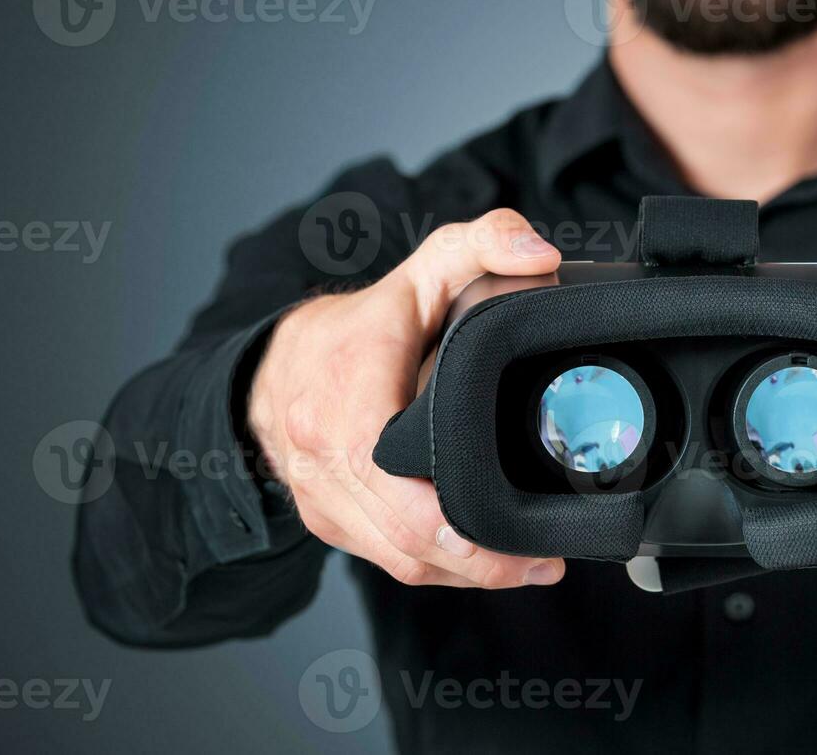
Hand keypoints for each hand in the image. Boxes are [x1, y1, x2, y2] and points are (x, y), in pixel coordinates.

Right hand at [247, 208, 566, 588]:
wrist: (274, 366)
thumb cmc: (357, 325)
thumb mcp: (422, 269)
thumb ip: (484, 243)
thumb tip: (541, 256)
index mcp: (346, 403)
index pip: (399, 484)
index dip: (458, 523)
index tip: (520, 537)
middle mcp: (325, 461)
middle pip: (406, 539)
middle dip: (478, 562)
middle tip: (543, 563)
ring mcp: (324, 498)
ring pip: (398, 560)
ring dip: (463, 574)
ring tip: (529, 568)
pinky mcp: (330, 521)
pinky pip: (385, 559)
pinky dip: (435, 567)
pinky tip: (482, 564)